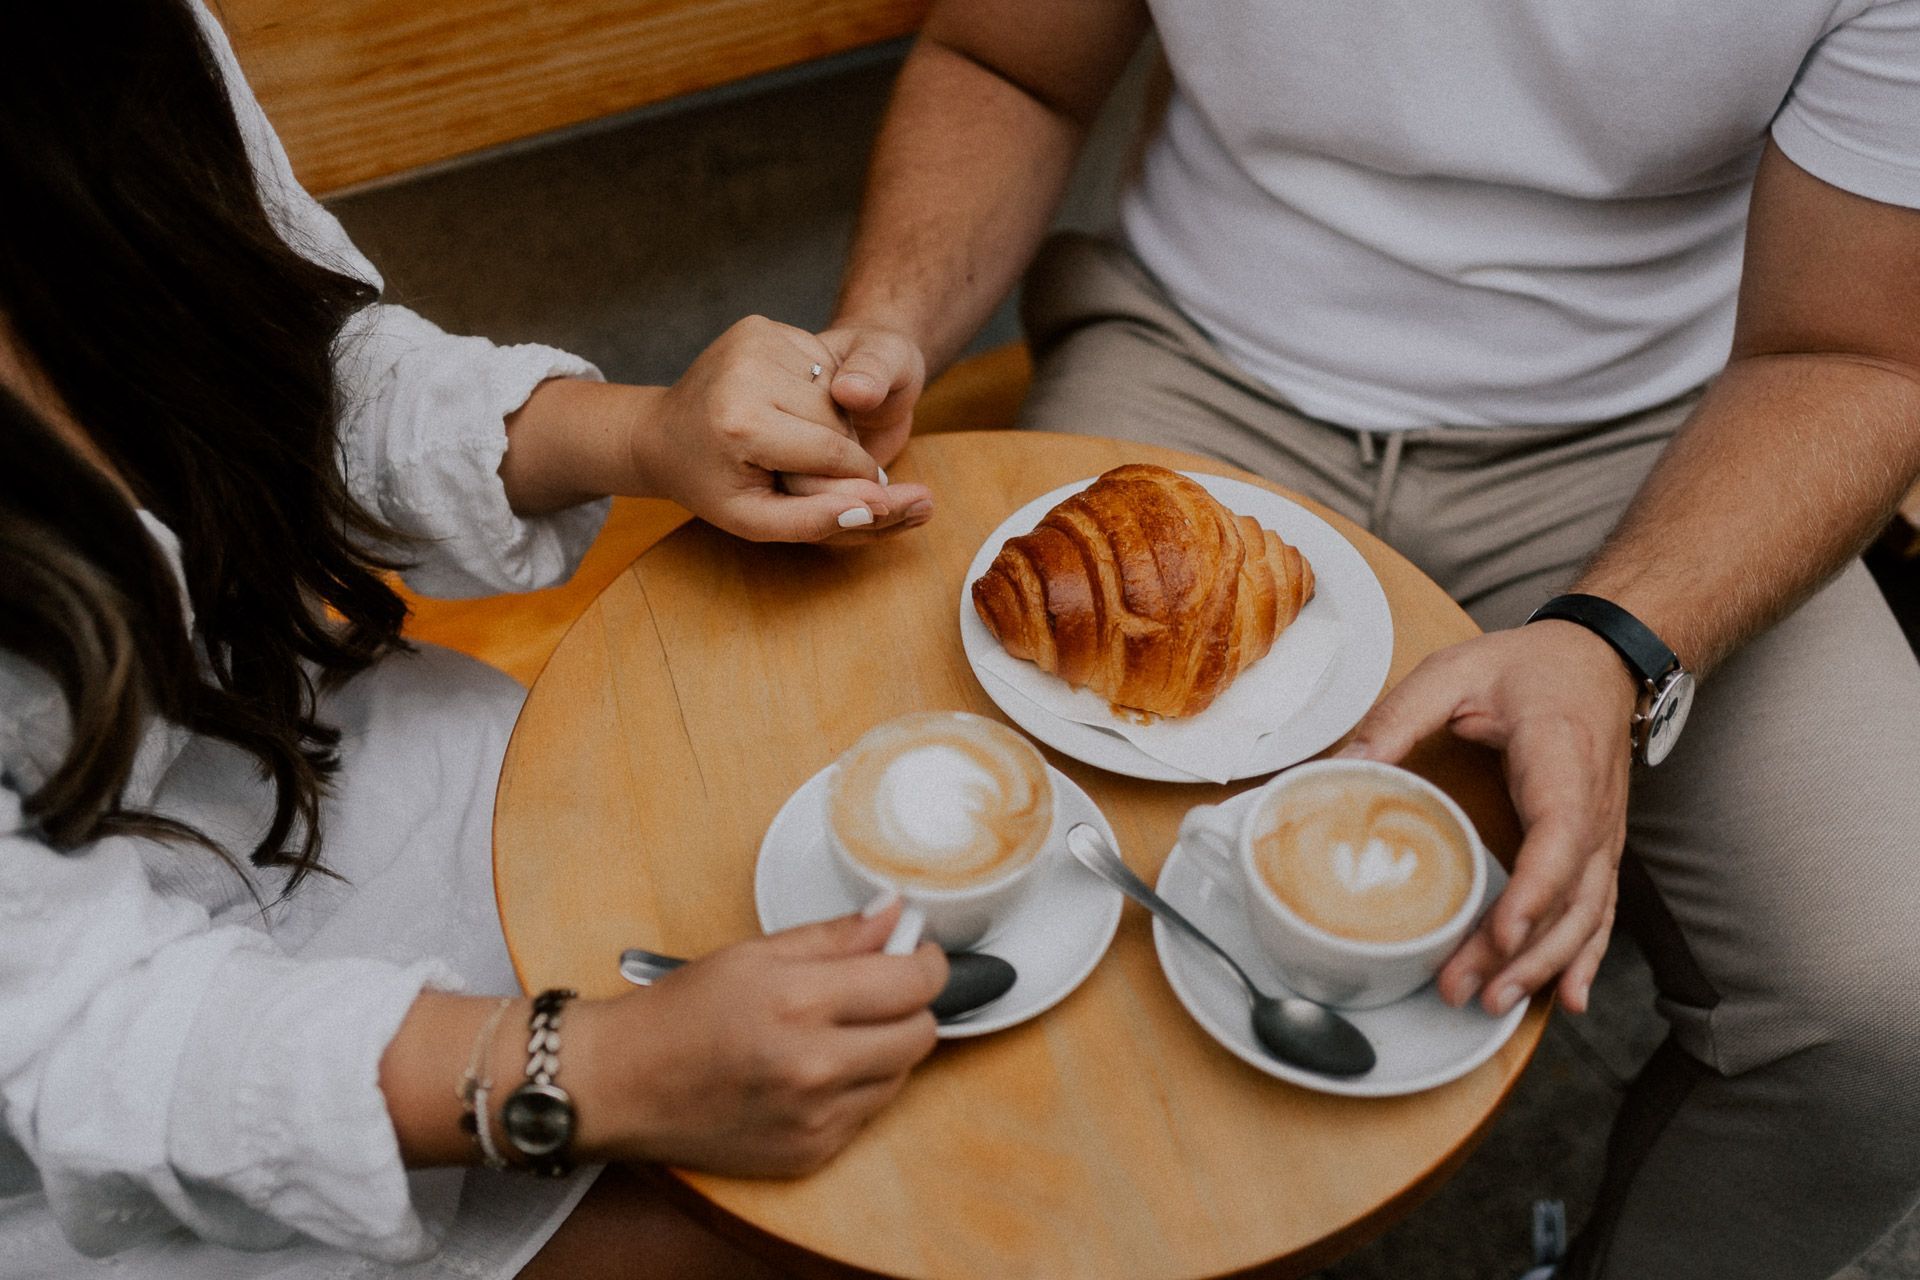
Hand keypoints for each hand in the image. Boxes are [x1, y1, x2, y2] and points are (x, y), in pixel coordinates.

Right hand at [571, 902, 945, 1176]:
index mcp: (799, 1003)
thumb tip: (893, 915)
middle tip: (879, 990)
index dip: (926, 963)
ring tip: (837, 1031)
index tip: (917, 953)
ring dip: (886, 1049)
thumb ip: (835, 936)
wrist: (622, 1086)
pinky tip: (814, 1070)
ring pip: (901, 1077)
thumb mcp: (753, 954)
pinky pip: (868, 1114)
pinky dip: (856, 1088)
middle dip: (910, 1006)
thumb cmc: (679, 1013)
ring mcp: (814, 1118)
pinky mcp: (809, 1155)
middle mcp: (814, 1066)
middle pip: (922, 1035)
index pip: (913, 983)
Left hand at [628, 316, 926, 541]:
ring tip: (800, 442)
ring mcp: (754, 339)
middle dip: (842, 449)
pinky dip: (818, 393)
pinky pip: (820, 364)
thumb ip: (813, 520)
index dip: (857, 478)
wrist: (661, 433)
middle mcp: (748, 370)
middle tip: (818, 470)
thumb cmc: (709, 483)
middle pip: (836, 419)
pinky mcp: (760, 324)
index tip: (867, 495)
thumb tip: (874, 508)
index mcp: (743, 424)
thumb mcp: (753, 520)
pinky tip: (791, 409)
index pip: (832, 453)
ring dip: (832, 421)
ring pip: (833, 390)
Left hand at [1335, 621, 1639, 1015]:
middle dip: (1522, 951)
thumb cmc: (1529, 665)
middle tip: (1465, 988)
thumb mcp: (1454, 672)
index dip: (1534, 891)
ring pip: (1588, 913)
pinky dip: (1585, 957)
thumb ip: (1399, 716)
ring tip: (1495, 1002)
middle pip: (1570, 894)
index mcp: (1561, 761)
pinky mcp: (1599, 847)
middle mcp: (1594, 807)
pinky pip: (1600, 910)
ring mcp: (1604, 833)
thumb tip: (1343, 765)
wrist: (1598, 658)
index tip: (1501, 933)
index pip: (1560, 836)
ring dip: (1546, 964)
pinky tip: (1566, 998)